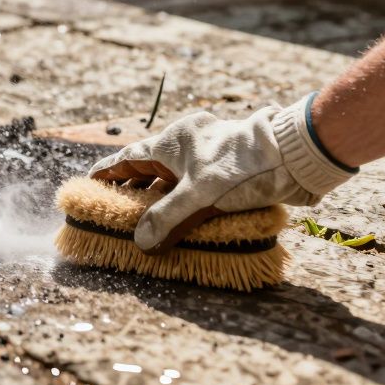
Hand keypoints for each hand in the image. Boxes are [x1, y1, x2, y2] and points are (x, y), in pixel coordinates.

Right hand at [89, 96, 355, 253]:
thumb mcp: (199, 196)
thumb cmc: (243, 168)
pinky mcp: (226, 165)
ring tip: (146, 215)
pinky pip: (193, 181)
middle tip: (116, 205)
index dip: (108, 171)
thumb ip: (167, 218)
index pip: (128, 157)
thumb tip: (141, 242)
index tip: (90, 182)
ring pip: (173, 173)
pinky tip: (183, 214)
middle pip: (149, 165)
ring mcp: (207, 153)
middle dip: (132, 186)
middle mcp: (186, 143)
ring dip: (159, 193)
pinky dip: (182, 196)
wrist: (294, 157)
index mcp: (172, 141)